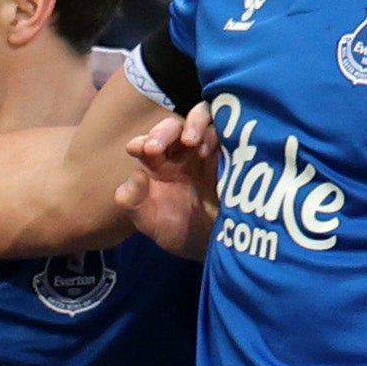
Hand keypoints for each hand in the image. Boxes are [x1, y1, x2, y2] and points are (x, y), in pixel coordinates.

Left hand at [114, 105, 220, 256]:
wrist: (214, 245)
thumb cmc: (179, 231)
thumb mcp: (151, 223)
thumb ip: (134, 203)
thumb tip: (134, 177)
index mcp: (160, 164)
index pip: (148, 144)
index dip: (141, 141)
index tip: (137, 148)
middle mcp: (183, 152)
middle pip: (174, 127)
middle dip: (164, 131)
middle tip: (156, 146)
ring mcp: (209, 150)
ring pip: (202, 120)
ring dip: (194, 124)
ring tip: (190, 141)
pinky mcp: (232, 154)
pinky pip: (229, 133)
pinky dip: (219, 133)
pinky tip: (209, 149)